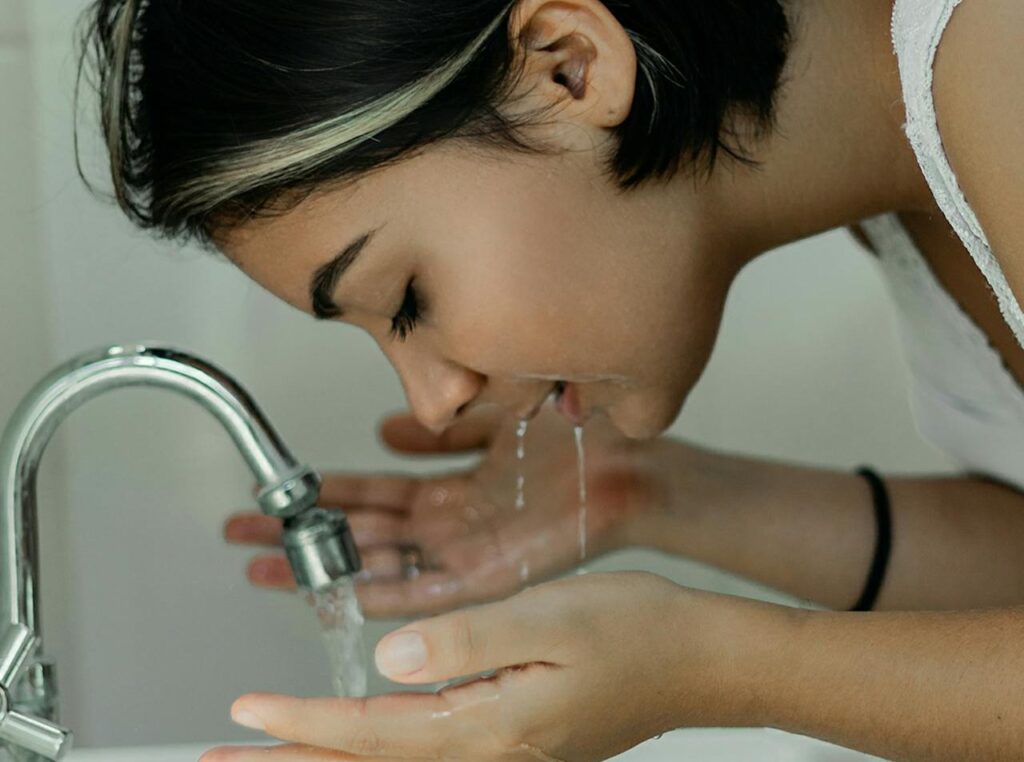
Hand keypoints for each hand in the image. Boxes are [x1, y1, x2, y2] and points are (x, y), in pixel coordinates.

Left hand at [201, 571, 788, 760]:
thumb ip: (466, 642)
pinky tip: (359, 745)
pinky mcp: (515, 742)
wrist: (700, 659)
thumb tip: (389, 660)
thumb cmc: (638, 630)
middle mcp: (491, 756)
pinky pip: (425, 757)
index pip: (372, 736)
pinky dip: (374, 754)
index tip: (244, 718)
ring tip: (272, 760)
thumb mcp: (552, 620)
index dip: (301, 729)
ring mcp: (504, 756)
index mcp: (492, 728)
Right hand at [224, 402, 670, 616]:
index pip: (370, 495)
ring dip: (327, 567)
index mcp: (451, 489)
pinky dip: (387, 595)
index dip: (321, 495)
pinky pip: (430, 592)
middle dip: (302, 534)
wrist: (630, 464)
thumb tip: (385, 427)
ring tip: (269, 567)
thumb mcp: (491, 419)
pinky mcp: (492, 576)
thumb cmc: (573, 439)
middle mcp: (450, 525)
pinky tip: (344, 596)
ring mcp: (466, 553)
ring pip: (382, 564)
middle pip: (361, 533)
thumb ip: (439, 428)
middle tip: (242, 535)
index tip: (275, 494)